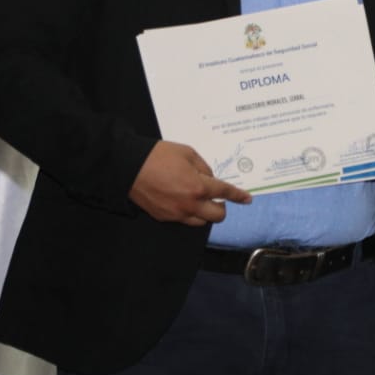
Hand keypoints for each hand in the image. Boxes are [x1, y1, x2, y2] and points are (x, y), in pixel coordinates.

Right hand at [128, 141, 251, 225]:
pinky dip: (189, 213)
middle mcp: (190, 204)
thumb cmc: (158, 155)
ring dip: (205, 212)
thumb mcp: (187, 153)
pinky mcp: (164, 217)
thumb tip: (210, 179)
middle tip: (217, 198)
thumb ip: (203, 167)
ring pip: (201, 222)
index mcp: (199, 186)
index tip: (247, 199)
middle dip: (222, 207)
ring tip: (199, 200)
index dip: (239, 196)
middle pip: (217, 216)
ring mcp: (177, 214)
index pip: (225, 193)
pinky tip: (183, 201)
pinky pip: (184, 220)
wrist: (128, 167)